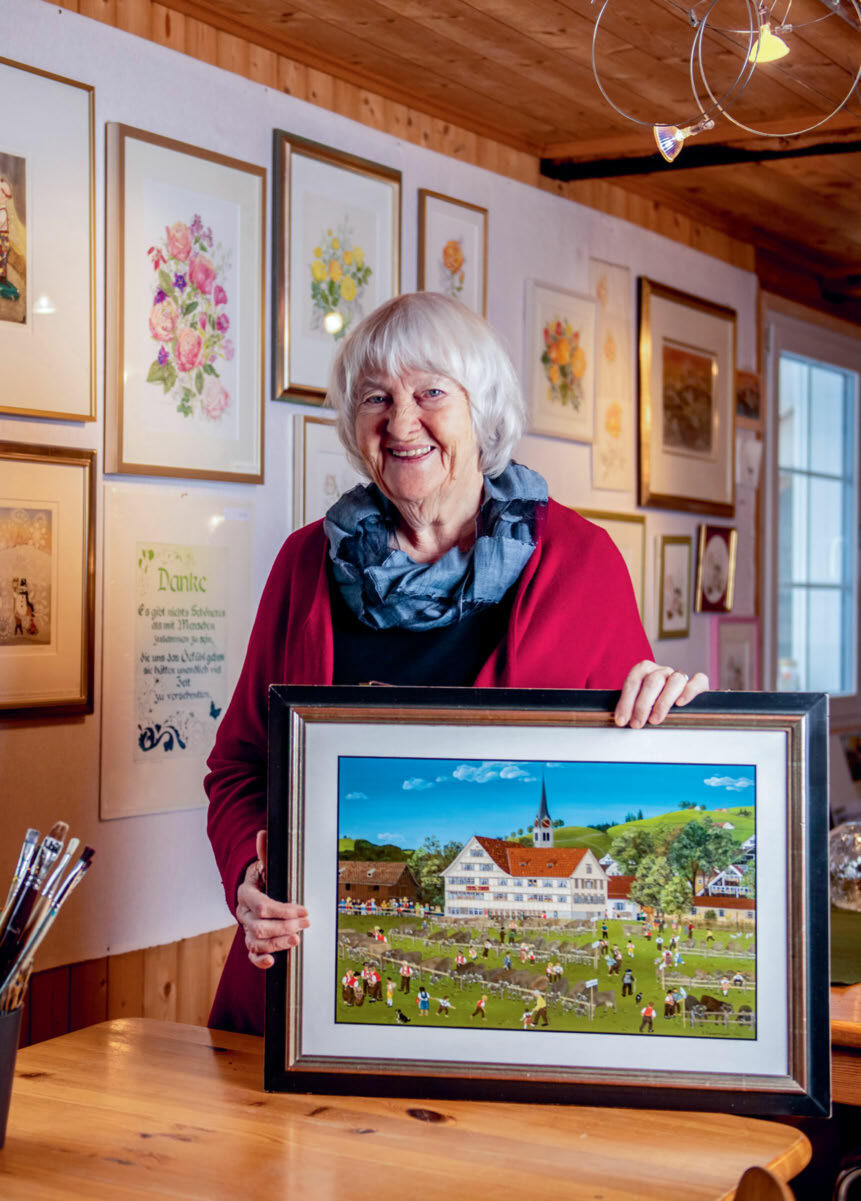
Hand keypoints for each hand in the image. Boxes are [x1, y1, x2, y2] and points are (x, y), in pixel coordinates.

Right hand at [235, 830, 309, 968]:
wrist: (251, 891)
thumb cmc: (261, 878)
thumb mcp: (264, 864)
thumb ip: (264, 852)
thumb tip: (263, 834)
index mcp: (246, 893)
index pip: (262, 906)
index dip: (283, 910)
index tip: (303, 910)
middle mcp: (243, 913)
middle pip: (260, 926)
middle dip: (285, 926)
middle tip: (306, 923)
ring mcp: (245, 928)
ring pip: (256, 941)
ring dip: (278, 943)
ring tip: (297, 939)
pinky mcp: (250, 941)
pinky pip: (251, 955)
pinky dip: (260, 961)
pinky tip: (273, 961)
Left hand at [614, 660, 708, 728]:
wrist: (679, 703)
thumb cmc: (653, 705)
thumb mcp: (639, 704)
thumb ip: (630, 708)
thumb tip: (620, 721)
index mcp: (645, 670)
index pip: (633, 680)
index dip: (626, 701)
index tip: (621, 720)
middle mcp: (662, 671)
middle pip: (652, 681)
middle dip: (642, 705)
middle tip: (636, 724)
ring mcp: (680, 676)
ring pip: (674, 681)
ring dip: (663, 702)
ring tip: (655, 720)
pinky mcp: (698, 684)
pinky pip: (697, 681)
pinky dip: (689, 691)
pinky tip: (680, 703)